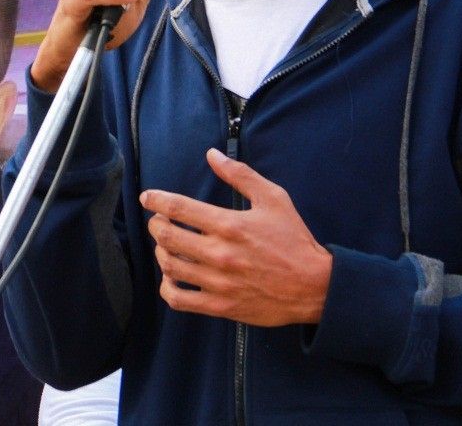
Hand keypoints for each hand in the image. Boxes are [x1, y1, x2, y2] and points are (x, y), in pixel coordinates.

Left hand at [139, 148, 332, 326]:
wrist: (313, 286)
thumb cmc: (294, 240)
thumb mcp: (273, 198)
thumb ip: (240, 174)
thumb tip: (212, 154)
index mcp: (229, 225)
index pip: (179, 208)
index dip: (156, 200)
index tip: (148, 198)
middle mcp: (220, 254)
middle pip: (168, 237)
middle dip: (156, 225)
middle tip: (158, 221)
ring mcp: (218, 282)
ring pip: (170, 267)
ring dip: (161, 252)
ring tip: (167, 245)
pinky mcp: (221, 306)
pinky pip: (179, 300)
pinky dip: (167, 288)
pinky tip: (172, 278)